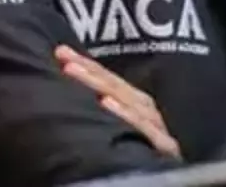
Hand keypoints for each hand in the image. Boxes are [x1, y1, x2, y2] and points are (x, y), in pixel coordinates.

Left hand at [55, 45, 180, 158]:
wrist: (155, 183)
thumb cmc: (128, 166)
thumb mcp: (116, 135)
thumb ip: (104, 114)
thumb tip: (75, 95)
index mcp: (139, 114)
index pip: (114, 84)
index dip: (89, 66)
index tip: (62, 52)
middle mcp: (150, 119)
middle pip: (122, 88)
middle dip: (92, 70)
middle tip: (63, 56)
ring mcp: (158, 134)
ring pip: (132, 102)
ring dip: (101, 84)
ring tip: (75, 71)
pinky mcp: (164, 151)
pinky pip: (145, 131)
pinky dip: (125, 114)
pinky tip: (105, 103)